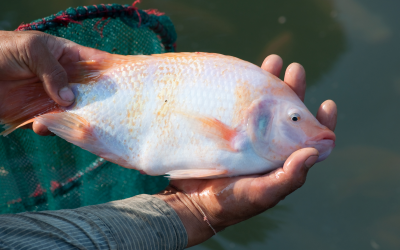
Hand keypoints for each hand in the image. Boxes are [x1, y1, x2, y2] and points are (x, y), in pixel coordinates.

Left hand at [0, 31, 107, 134]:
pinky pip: (51, 124)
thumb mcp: (33, 50)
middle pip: (90, 93)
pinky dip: (51, 128)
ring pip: (73, 112)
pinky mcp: (37, 113)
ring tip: (72, 123)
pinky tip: (42, 125)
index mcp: (68, 57)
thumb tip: (70, 98)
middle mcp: (64, 79)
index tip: (128, 84)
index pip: (96, 63)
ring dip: (75, 119)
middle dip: (98, 103)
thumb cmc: (3, 49)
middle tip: (108, 114)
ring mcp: (52, 97)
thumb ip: (54, 72)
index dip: (112, 72)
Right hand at [155, 55, 336, 246]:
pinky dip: (243, 90)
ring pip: (263, 105)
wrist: (191, 200)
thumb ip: (289, 176)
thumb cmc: (231, 202)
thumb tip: (315, 152)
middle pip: (287, 114)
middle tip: (295, 69)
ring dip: (269, 83)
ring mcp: (246, 136)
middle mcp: (267, 146)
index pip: (309, 139)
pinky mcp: (225, 129)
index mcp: (281, 160)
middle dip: (293, 90)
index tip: (327, 103)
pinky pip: (238, 106)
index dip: (321, 122)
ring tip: (272, 60)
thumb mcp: (263, 193)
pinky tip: (243, 74)